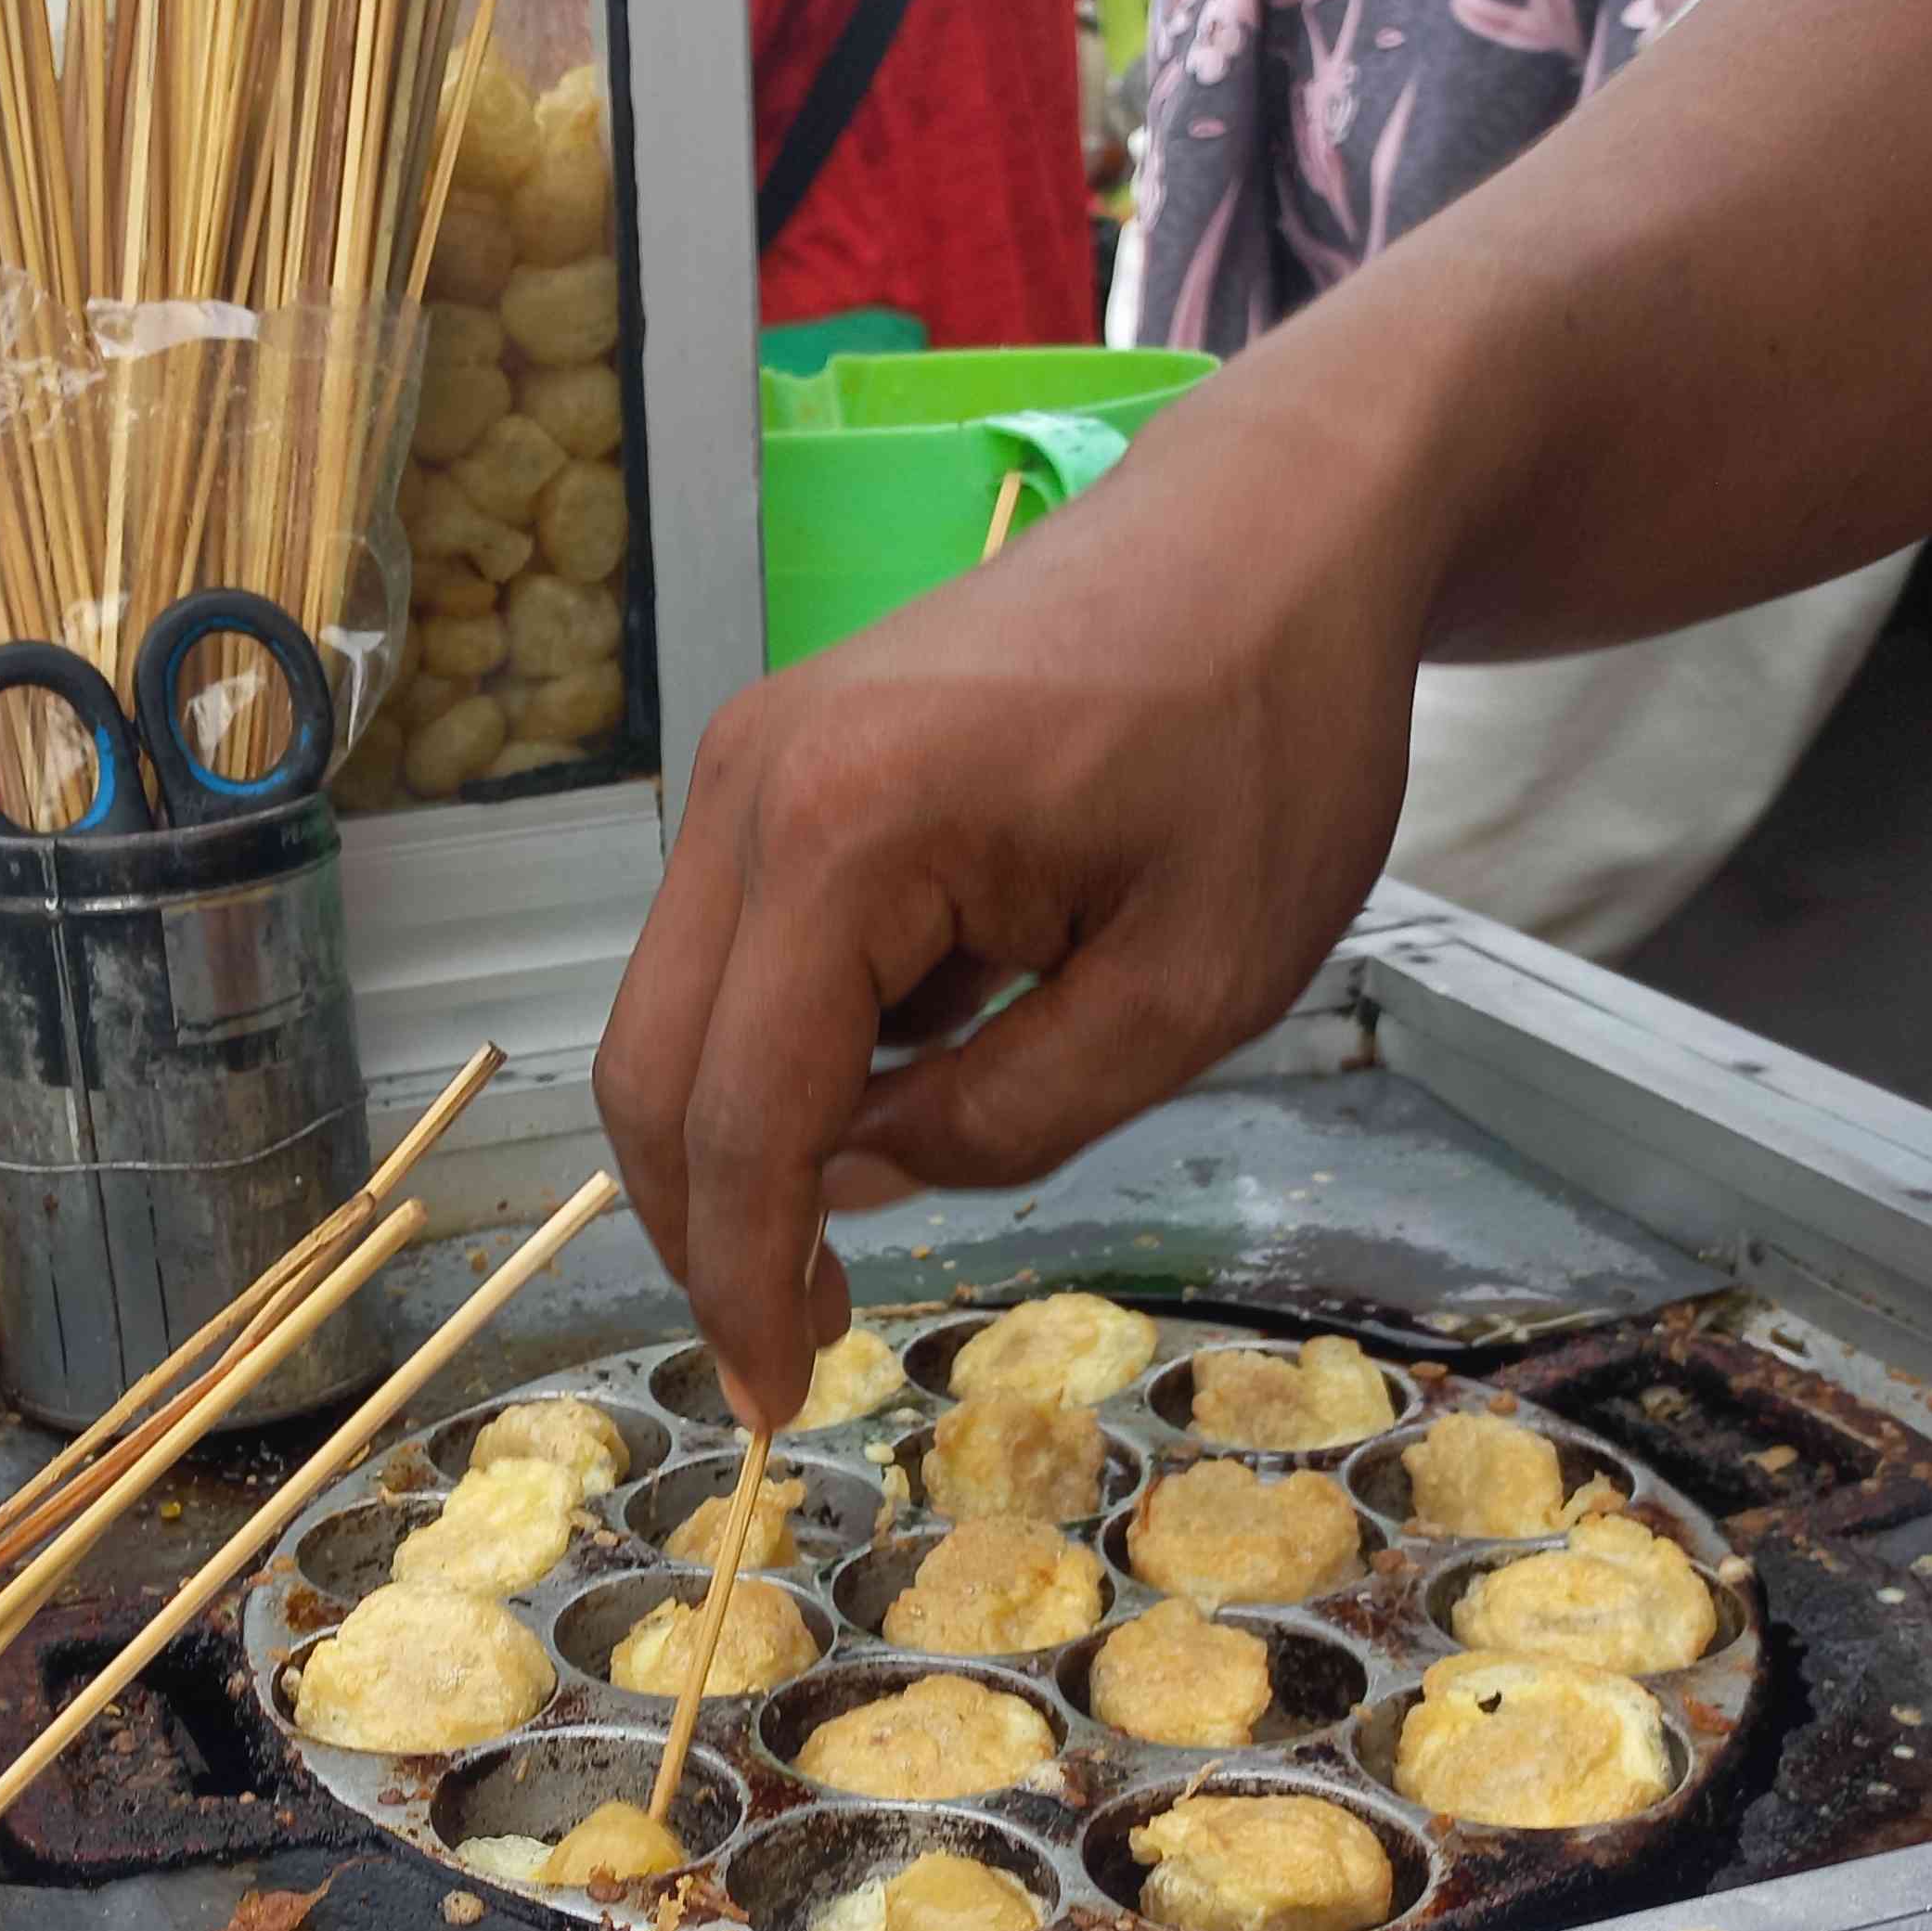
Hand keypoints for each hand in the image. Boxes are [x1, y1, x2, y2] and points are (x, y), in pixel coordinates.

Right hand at [596, 376, 1443, 1429]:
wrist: (1276, 524)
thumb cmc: (1268, 736)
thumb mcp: (1190, 985)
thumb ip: (1012, 1114)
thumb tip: (856, 1179)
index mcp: (846, 833)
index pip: (743, 1115)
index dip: (745, 1281)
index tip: (778, 1406)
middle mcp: (750, 786)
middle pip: (655, 1073)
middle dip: (706, 1234)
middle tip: (804, 1347)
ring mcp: (750, 766)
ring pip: (672, 1019)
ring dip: (735, 1151)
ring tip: (843, 1248)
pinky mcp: (779, 767)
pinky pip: (728, 957)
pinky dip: (771, 1061)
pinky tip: (890, 1098)